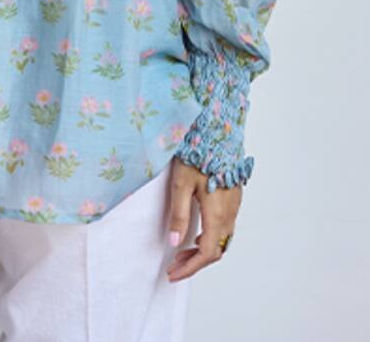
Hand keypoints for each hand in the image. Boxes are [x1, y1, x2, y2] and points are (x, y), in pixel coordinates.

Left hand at [166, 157, 241, 281]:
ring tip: (182, 253)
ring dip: (202, 251)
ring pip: (222, 240)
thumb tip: (174, 242)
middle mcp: (229, 213)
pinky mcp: (233, 198)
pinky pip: (225, 228)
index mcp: (217, 214)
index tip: (173, 274)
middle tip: (173, 266)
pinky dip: (211, 238)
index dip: (190, 268)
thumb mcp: (181, 183)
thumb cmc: (198, 154)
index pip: (207, 253)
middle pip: (216, 250)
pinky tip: (197, 234)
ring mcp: (234, 206)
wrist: (218, 132)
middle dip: (194, 262)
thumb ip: (179, 215)